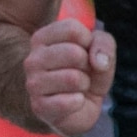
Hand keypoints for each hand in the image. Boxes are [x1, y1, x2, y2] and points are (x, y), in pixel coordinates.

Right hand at [23, 18, 115, 134]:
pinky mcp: (39, 107)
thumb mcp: (102, 51)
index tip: (85, 51)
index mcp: (41, 38)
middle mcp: (32, 59)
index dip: (88, 41)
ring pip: (73, 78)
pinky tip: (72, 101)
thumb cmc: (87, 72)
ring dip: (84, 85)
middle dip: (88, 65)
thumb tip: (98, 62)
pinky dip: (79, 102)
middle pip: (74, 53)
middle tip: (82, 72)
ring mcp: (33, 83)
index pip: (72, 29)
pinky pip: (69, 102)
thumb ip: (104, 44)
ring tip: (77, 87)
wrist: (79, 107)